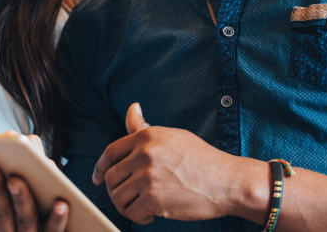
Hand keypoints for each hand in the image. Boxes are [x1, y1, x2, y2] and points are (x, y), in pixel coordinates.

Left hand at [92, 102, 252, 224]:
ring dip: (126, 207)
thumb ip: (145, 128)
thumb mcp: (172, 136)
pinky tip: (151, 215)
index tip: (98, 178)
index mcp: (147, 137)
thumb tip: (132, 109)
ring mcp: (148, 176)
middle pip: (111, 177)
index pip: (111, 152)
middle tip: (128, 199)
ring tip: (140, 208)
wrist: (228, 181)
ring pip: (118, 197)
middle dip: (116, 191)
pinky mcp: (154, 198)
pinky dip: (139, 218)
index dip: (100, 168)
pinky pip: (132, 213)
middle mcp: (144, 154)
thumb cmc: (202, 159)